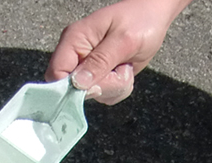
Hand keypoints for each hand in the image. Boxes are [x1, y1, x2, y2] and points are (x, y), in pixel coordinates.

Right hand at [45, 0, 192, 104]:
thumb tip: (77, 84)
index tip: (95, 88)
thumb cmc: (141, 20)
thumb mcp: (123, 40)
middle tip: (120, 71)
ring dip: (112, 88)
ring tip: (125, 68)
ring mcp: (86, 68)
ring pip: (90, 96)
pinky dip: (117, 89)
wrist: (155, 17)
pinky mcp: (97, 77)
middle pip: (72, 90)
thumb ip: (100, 62)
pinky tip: (125, 71)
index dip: (68, 88)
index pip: (56, 73)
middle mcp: (76, 55)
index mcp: (74, 39)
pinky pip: (102, 96)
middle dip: (100, 87)